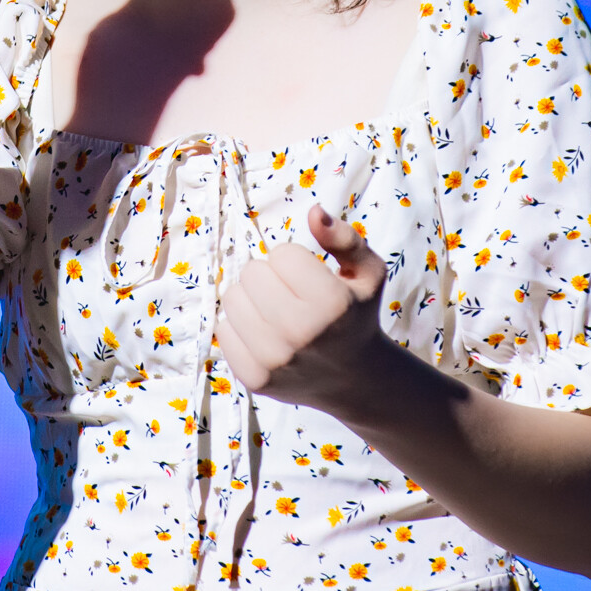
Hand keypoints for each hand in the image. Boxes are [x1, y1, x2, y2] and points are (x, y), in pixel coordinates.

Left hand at [216, 205, 395, 414]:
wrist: (355, 379)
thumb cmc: (357, 315)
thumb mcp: (368, 272)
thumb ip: (344, 238)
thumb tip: (314, 211)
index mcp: (333, 304)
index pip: (281, 254)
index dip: (294, 260)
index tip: (309, 278)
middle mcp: (302, 334)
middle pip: (252, 273)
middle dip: (269, 276)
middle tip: (289, 294)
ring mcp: (275, 360)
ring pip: (232, 298)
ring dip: (250, 298)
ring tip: (275, 311)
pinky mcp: (255, 379)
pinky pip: (223, 329)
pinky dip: (239, 326)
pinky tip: (265, 334)